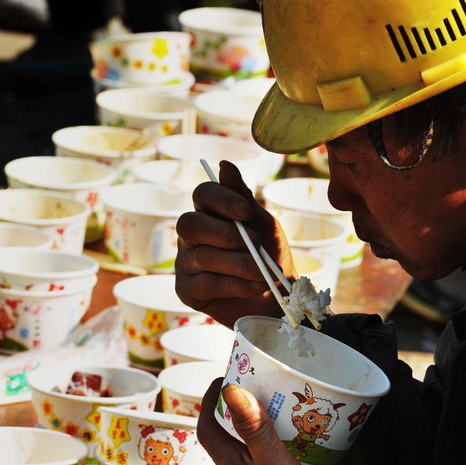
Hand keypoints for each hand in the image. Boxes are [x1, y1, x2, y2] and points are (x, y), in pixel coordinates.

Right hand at [176, 160, 295, 327]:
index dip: (221, 199)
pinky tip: (255, 286)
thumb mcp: (264, 226)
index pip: (202, 194)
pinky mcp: (186, 290)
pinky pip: (206, 283)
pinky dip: (236, 284)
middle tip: (256, 244)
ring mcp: (185, 263)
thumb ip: (244, 200)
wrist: (279, 299)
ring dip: (241, 264)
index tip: (246, 212)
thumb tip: (224, 165)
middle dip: (225, 234)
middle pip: (190, 223)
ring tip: (265, 273)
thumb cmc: (270, 257)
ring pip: (203, 256)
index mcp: (209, 213)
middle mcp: (191, 236)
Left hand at [198, 378, 335, 464]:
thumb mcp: (271, 459)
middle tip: (252, 385)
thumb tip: (230, 390)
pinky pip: (268, 455)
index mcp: (229, 464)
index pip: (206, 427)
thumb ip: (252, 427)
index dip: (208, 401)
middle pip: (227, 433)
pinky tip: (297, 434)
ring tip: (276, 403)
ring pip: (249, 444)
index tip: (222, 379)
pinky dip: (278, 439)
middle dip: (235, 407)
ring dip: (258, 422)